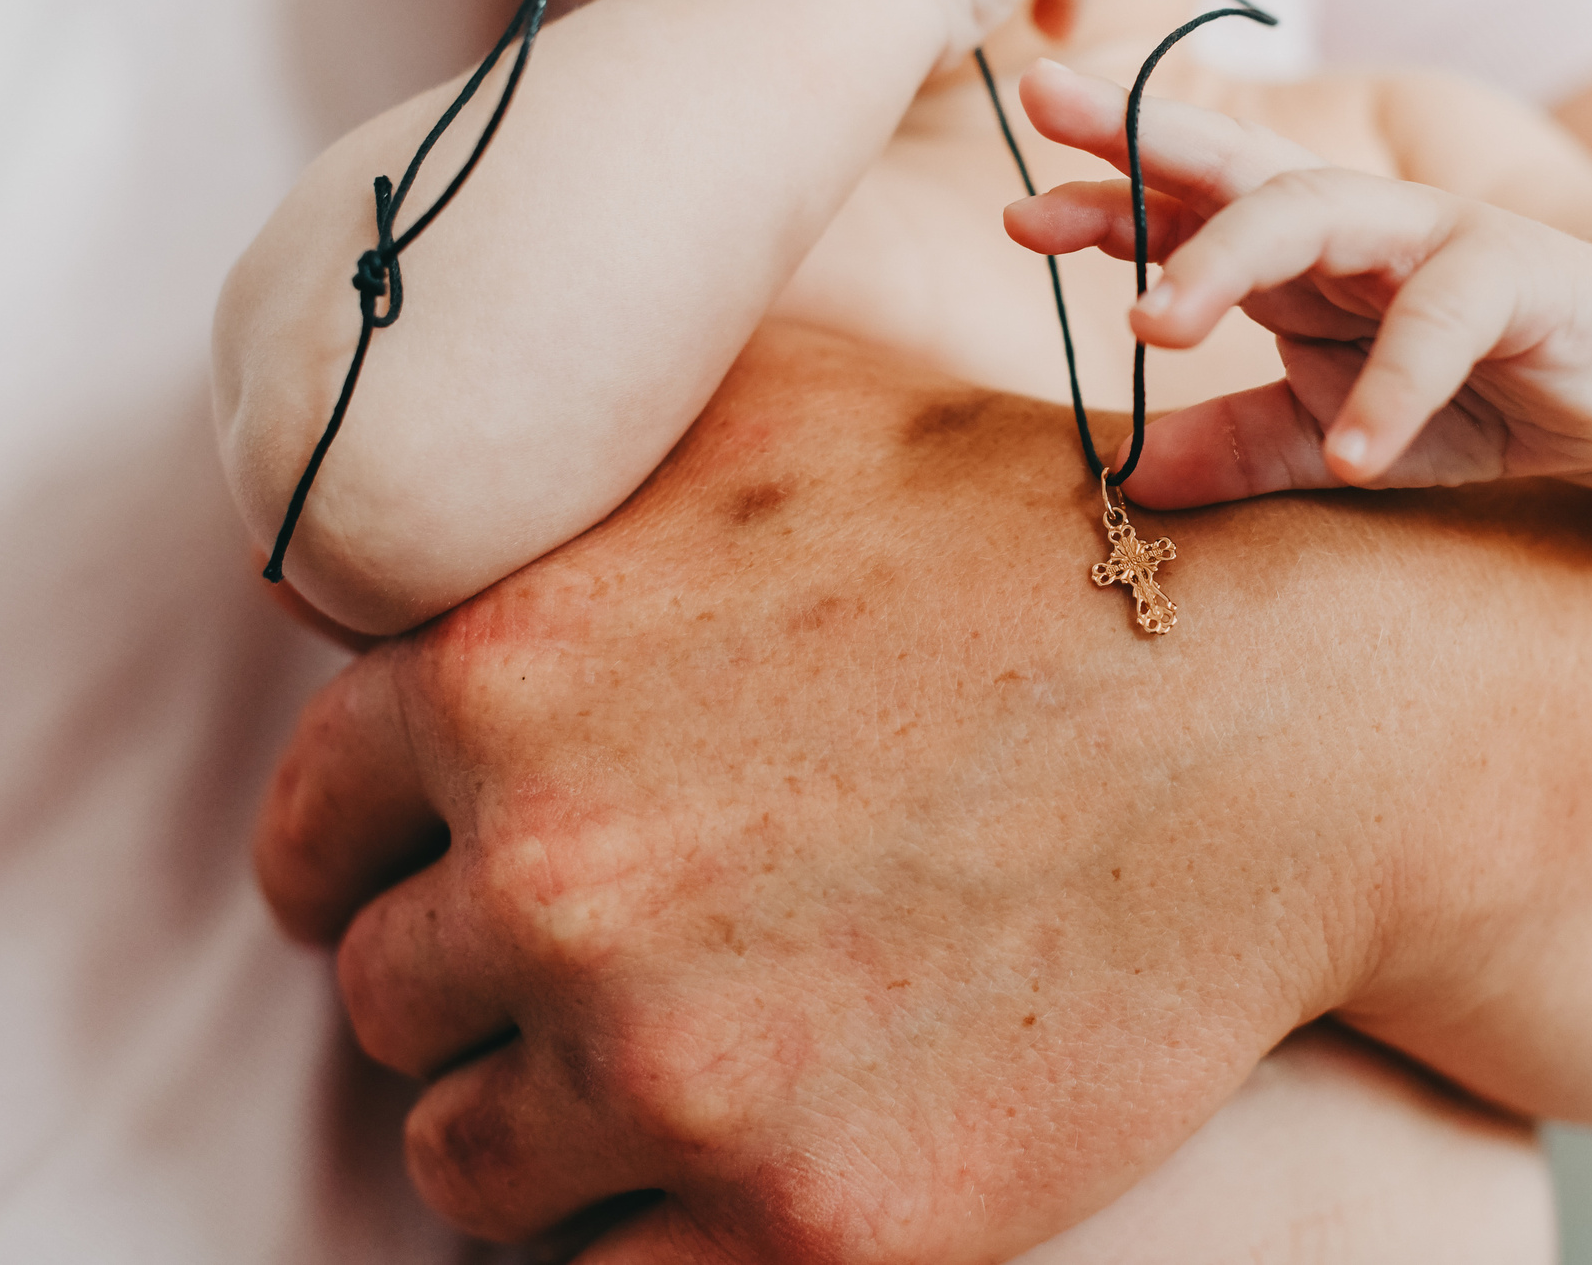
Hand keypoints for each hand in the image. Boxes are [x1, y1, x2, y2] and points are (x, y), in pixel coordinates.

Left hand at [251, 327, 1440, 1264]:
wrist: (1273, 712)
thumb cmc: (1035, 536)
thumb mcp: (781, 408)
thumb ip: (567, 458)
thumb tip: (415, 514)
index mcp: (505, 679)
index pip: (317, 831)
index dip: (365, 863)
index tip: (415, 893)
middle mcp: (555, 882)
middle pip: (390, 1006)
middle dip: (475, 990)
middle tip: (596, 967)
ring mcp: (676, 1068)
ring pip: (473, 1163)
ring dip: (545, 1127)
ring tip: (666, 1067)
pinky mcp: (807, 1219)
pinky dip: (657, 1230)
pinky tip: (741, 1153)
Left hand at [1003, 62, 1591, 510]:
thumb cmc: (1476, 389)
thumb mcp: (1333, 435)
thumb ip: (1236, 447)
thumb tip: (1121, 475)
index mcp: (1298, 252)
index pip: (1187, 207)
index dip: (1104, 200)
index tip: (1015, 216)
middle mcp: (1353, 224)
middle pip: (1232, 170)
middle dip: (1136, 151)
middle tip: (1041, 158)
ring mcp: (1433, 238)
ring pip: (1318, 216)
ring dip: (1228, 264)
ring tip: (1148, 330)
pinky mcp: (1519, 277)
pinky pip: (1444, 320)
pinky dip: (1397, 387)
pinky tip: (1357, 452)